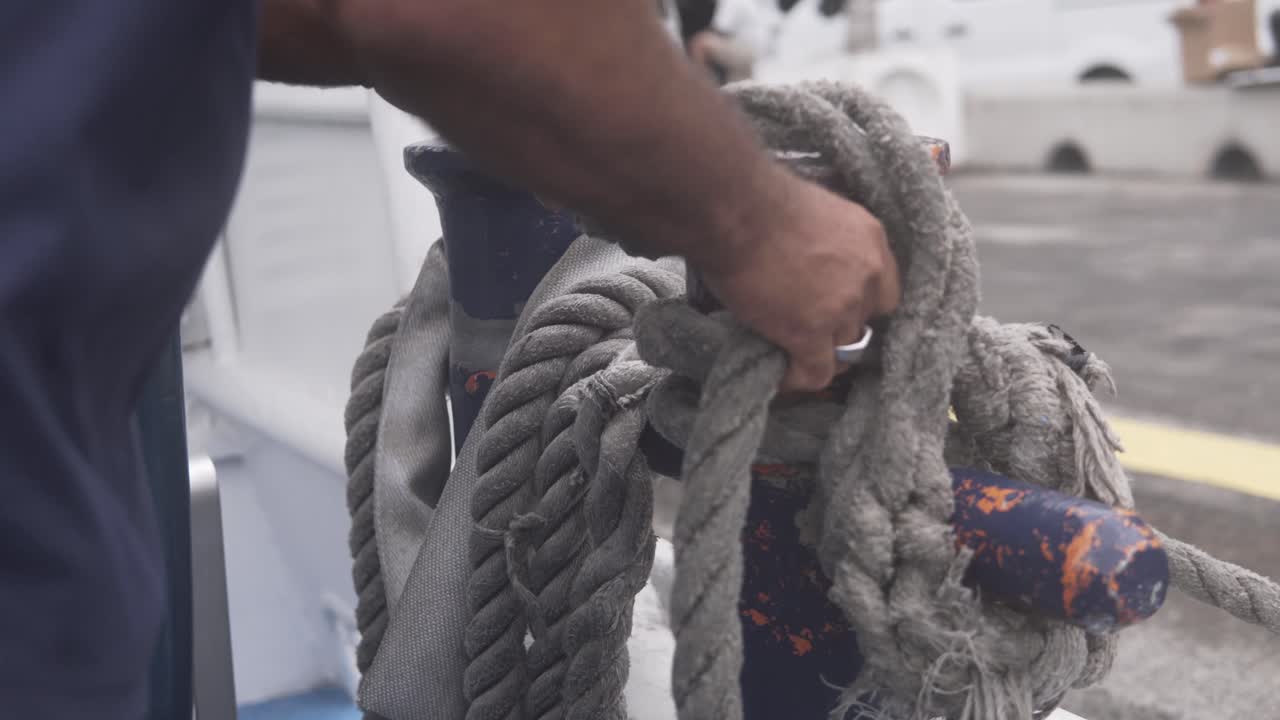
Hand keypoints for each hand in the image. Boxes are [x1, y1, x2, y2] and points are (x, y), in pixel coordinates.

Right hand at [698, 175, 899, 391]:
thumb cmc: (758, 200)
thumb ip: (827, 244)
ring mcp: (843, 306)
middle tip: (808, 330)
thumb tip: (810, 267)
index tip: (838, 311)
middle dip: (837, 329)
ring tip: (788, 350)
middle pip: (864, 323)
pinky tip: (782, 374)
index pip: (885, 291)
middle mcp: (867, 274)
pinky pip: (815, 373)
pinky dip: (798, 379)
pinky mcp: (811, 333)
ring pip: (841, 350)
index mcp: (871, 239)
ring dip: (816, 351)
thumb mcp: (815, 213)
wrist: (736, 210)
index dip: (860, 306)